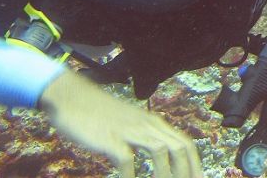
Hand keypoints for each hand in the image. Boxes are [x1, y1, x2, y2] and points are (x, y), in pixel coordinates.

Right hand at [39, 70, 202, 177]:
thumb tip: (163, 158)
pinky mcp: (110, 138)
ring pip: (160, 151)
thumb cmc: (101, 115)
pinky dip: (131, 176)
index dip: (195, 164)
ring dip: (165, 174)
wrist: (72, 97)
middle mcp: (147, 125)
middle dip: (186, 171)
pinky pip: (126, 159)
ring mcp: (129, 130)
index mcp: (154, 123)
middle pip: (179, 148)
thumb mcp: (132, 124)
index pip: (185, 143)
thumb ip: (147, 138)